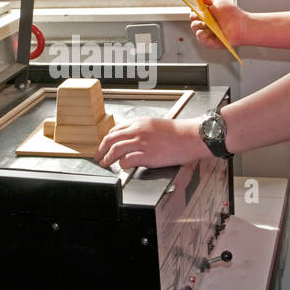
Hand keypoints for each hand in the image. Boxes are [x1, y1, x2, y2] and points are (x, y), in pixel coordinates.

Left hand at [95, 117, 209, 169]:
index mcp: (140, 122)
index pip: (116, 129)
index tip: (105, 145)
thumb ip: (143, 130)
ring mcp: (141, 143)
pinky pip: (126, 161)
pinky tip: (122, 167)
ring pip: (115, 150)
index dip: (108, 139)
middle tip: (98, 156)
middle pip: (111, 139)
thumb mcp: (156, 125)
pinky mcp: (146, 155)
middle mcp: (137, 131)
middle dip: (101, 149)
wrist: (191, 137)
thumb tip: (133, 139)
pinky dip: (122, 165)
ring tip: (105, 164)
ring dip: (107, 158)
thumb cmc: (179, 133)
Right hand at [191, 0, 247, 49]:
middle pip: (193, 18)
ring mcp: (207, 31)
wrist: (242, 27)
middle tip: (202, 14)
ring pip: (194, 27)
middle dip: (195, 15)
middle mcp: (206, 22)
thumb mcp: (219, 2)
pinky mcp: (209, 41)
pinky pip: (199, 37)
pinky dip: (200, 34)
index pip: (195, 10)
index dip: (193, 7)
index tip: (193, 4)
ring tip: (207, 23)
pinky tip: (206, 31)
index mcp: (208, 13)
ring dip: (197, 23)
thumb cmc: (233, 15)